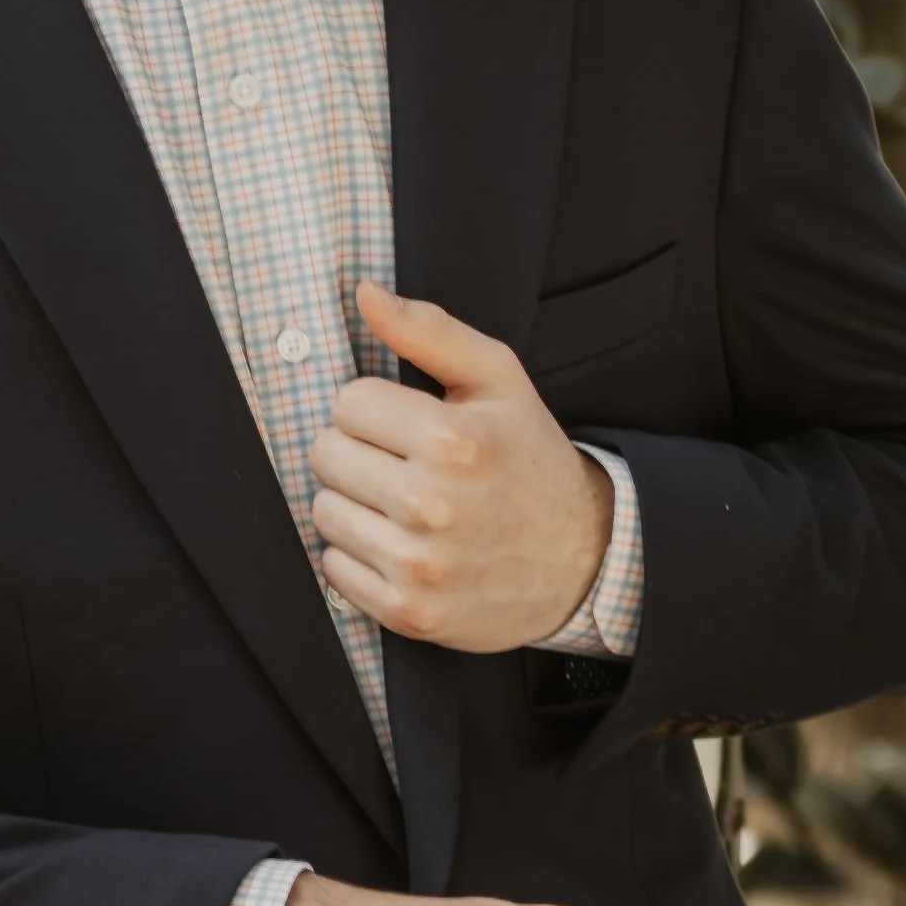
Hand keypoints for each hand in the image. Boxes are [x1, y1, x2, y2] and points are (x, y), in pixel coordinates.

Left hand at [307, 280, 612, 652]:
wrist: (582, 560)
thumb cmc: (530, 458)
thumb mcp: (498, 380)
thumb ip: (429, 331)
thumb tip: (364, 293)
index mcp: (455, 439)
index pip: (348, 402)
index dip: (374, 407)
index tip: (406, 423)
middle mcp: (433, 504)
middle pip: (325, 454)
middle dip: (358, 451)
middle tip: (402, 463)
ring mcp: (419, 564)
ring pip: (324, 511)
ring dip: (354, 503)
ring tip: (403, 504)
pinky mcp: (408, 612)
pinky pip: (334, 568)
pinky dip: (359, 555)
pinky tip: (402, 544)